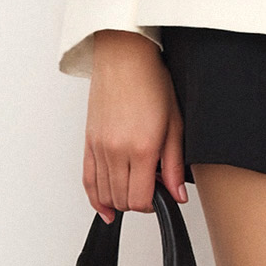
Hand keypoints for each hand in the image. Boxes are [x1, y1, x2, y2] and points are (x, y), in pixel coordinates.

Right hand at [84, 30, 186, 221]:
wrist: (124, 59)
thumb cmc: (151, 83)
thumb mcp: (174, 125)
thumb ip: (174, 165)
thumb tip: (177, 194)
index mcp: (141, 149)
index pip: (139, 199)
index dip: (151, 206)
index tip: (160, 197)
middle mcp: (116, 151)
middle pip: (121, 200)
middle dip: (137, 203)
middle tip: (150, 190)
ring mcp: (99, 148)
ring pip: (103, 194)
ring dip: (118, 201)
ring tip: (132, 192)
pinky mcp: (88, 143)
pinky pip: (87, 180)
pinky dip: (95, 197)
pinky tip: (104, 206)